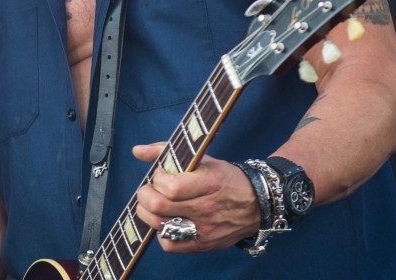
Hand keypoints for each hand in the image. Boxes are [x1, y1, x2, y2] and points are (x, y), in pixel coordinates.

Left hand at [132, 143, 259, 252]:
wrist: (258, 204)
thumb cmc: (226, 178)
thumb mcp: (202, 159)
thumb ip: (167, 151)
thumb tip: (137, 151)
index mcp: (208, 183)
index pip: (170, 187)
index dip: (157, 180)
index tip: (160, 176)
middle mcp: (206, 208)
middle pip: (159, 206)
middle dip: (145, 196)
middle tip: (149, 191)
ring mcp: (204, 229)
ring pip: (160, 226)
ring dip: (148, 214)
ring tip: (154, 205)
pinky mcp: (203, 244)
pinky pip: (170, 245)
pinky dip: (161, 233)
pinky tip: (166, 222)